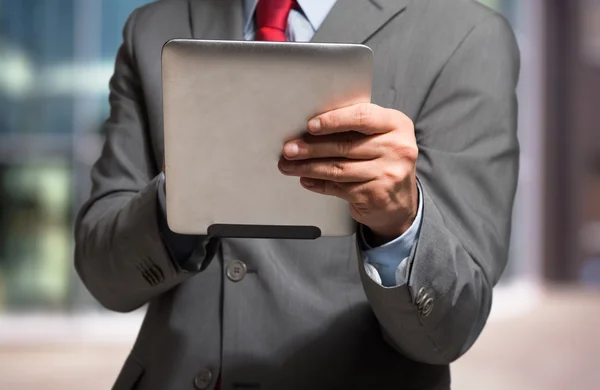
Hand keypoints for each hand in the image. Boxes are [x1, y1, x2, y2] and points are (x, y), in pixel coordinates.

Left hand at [278, 103, 418, 241]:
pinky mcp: (376, 195)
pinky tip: (306, 180)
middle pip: (345, 145)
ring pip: (338, 169)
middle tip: (289, 149)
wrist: (401, 202)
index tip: (311, 126)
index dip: (334, 120)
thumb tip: (311, 128)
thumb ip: (355, 128)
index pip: (362, 116)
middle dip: (311, 147)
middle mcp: (397, 148)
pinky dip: (319, 184)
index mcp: (396, 125)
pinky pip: (339, 188)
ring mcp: (388, 173)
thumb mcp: (380, 137)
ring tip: (289, 165)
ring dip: (308, 167)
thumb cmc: (384, 162)